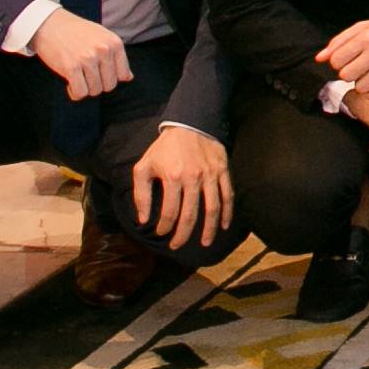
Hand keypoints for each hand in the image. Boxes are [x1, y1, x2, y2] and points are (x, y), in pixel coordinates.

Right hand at [28, 9, 131, 99]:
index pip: (123, 75)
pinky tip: (69, 83)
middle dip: (97, 84)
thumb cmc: (77, 32)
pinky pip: (80, 93)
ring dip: (85, 88)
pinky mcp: (71, 67)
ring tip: (77, 77)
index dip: (110, 78)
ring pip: (94, 91)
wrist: (50, 24)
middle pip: (109, 85)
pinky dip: (74, 93)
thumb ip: (116, 56)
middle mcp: (104, 51)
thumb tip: (129, 78)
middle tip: (85, 75)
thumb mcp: (102, 37)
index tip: (99, 74)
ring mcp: (88, 59)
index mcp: (115, 43)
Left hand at [129, 123, 229, 251]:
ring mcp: (211, 175)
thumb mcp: (144, 167)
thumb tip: (143, 220)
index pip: (169, 211)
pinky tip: (224, 225)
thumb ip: (141, 194)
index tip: (161, 234)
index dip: (165, 227)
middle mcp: (193, 178)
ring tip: (204, 243)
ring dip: (209, 229)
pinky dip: (227, 212)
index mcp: (173, 177)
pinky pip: (227, 195)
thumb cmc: (164, 148)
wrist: (190, 123)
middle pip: (190, 214)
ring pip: (212, 208)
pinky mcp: (223, 171)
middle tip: (177, 246)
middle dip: (183, 234)